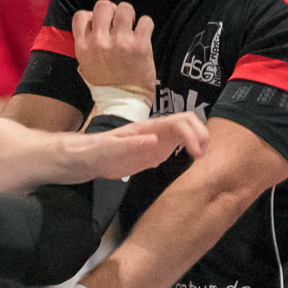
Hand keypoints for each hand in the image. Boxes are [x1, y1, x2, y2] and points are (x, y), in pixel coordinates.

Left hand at [51, 109, 207, 180]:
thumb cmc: (93, 152)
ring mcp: (155, 142)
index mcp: (146, 128)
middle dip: (202, 134)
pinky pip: (178, 147)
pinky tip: (192, 165)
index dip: (193, 133)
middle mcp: (154, 132)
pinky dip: (190, 152)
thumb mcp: (108, 150)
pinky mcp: (153, 153)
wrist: (83, 160)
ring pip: (186, 133)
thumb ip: (130, 145)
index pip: (178, 122)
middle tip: (204, 157)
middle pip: (188, 123)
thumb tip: (155, 138)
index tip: (198, 153)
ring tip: (202, 160)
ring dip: (199, 141)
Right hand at [73, 0, 157, 96]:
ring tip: (131, 27)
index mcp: (83, 46)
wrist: (123, 101)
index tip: (101, 24)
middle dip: (113, 11)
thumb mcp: (85, 66)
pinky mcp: (140, 45)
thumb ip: (86, 44)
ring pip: (125, 9)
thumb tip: (92, 25)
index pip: (81, 15)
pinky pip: (145, 21)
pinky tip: (143, 34)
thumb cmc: (105, 85)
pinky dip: (146, 25)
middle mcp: (100, 41)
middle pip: (103, 6)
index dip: (93, 15)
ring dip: (130, 15)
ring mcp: (120, 42)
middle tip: (118, 22)